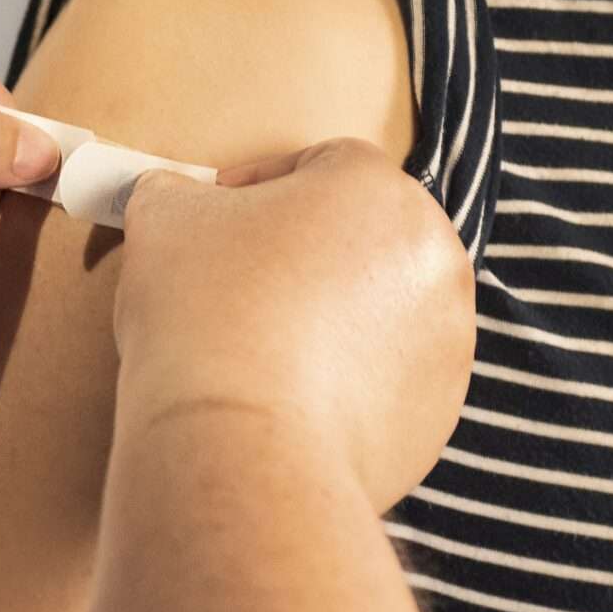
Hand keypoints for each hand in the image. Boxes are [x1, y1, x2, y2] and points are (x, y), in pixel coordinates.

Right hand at [111, 140, 475, 510]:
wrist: (240, 446)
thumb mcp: (165, 218)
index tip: (216, 221)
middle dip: (305, 253)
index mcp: (379, 188)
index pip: (319, 165)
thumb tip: (177, 200)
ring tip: (264, 347)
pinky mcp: (437, 411)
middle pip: (362, 237)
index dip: (259, 187)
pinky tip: (291, 396)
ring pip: (380, 308)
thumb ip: (178, 193)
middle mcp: (433, 256)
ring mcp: (446, 339)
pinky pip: (389, 379)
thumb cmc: (205, 315)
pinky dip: (348, 380)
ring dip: (331, 316)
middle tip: (242, 284)